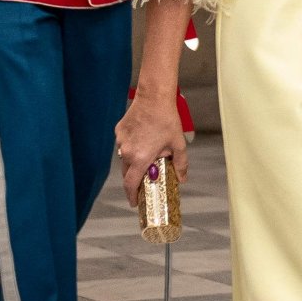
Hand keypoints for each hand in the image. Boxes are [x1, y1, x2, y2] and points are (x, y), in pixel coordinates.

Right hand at [116, 91, 187, 208]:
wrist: (154, 97)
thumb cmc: (167, 120)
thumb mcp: (178, 145)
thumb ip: (180, 165)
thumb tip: (182, 179)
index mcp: (140, 158)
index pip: (130, 184)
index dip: (132, 196)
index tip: (135, 202)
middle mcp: (126, 152)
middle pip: (127, 173)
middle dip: (135, 179)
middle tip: (145, 180)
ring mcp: (121, 141)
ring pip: (124, 158)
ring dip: (134, 161)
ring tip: (148, 153)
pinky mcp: (119, 132)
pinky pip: (123, 145)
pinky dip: (132, 147)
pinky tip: (144, 138)